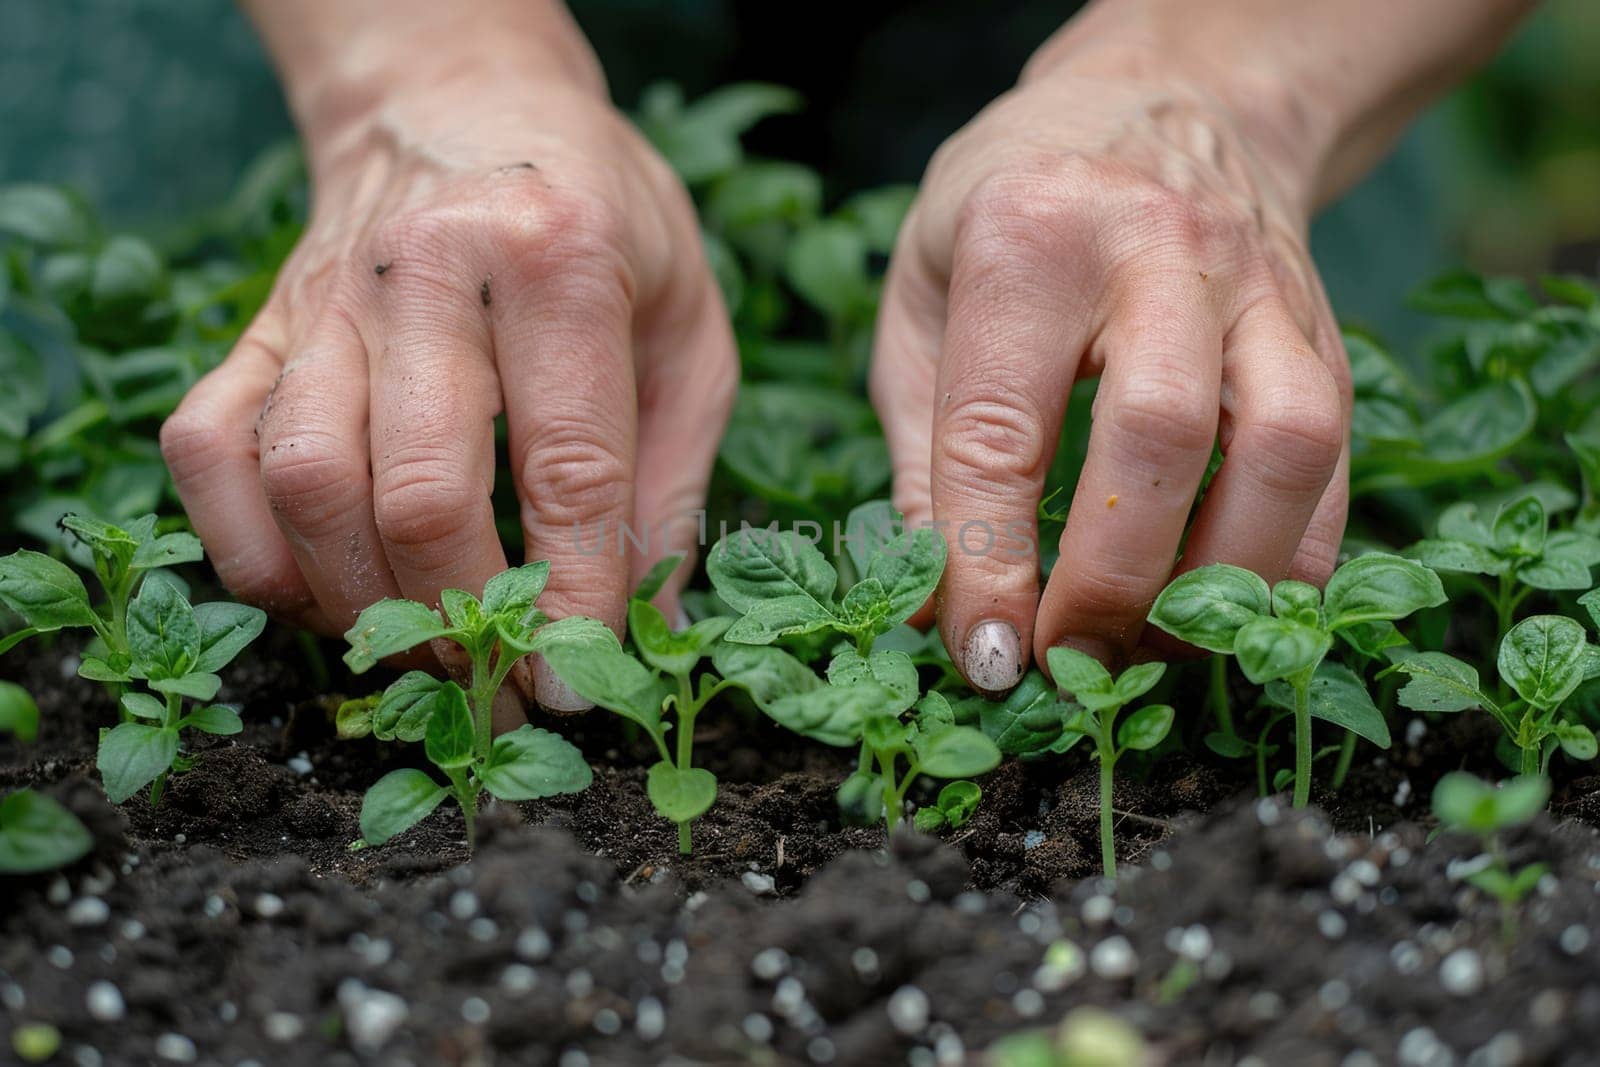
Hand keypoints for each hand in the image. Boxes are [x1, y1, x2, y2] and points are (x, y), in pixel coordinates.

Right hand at [161, 61, 734, 711]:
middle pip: (419, 493)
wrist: (460, 102)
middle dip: (464, 621)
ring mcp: (324, 300)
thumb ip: (673, 476)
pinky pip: (210, 456)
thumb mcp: (689, 324)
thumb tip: (649, 624)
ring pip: (306, 486)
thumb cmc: (600, 220)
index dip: (574, 597)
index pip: (565, 465)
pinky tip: (328, 585)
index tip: (578, 686)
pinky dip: (254, 553)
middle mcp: (426, 273)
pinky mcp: (254, 328)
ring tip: (424, 642)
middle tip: (502, 679)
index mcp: (558, 258)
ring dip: (363, 605)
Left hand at [871, 37, 1349, 692]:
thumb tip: (934, 612)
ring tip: (1149, 645)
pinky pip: (1336, 467)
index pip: (1001, 430)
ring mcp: (1259, 288)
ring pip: (1286, 449)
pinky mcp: (1325, 331)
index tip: (982, 655)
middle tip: (1065, 663)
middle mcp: (1156, 251)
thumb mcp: (923, 304)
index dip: (988, 564)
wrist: (1162, 104)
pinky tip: (1219, 608)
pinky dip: (1285, 562)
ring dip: (1219, 583)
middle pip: (1161, 434)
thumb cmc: (1011, 214)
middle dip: (1110, 582)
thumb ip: (924, 459)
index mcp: (1027, 237)